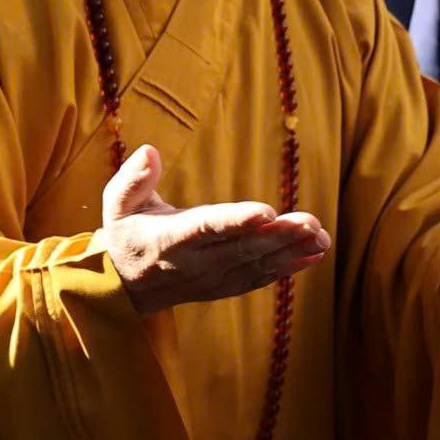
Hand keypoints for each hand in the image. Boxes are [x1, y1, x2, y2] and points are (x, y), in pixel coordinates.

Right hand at [98, 144, 329, 315]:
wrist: (126, 288)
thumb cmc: (126, 233)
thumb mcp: (117, 204)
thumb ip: (133, 178)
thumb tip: (149, 151)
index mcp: (169, 239)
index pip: (206, 228)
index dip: (236, 220)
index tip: (266, 212)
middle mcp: (195, 263)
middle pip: (242, 248)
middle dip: (279, 235)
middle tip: (312, 222)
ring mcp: (212, 279)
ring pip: (256, 265)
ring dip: (291, 251)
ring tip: (322, 237)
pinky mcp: (225, 286)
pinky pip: (260, 278)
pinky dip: (289, 267)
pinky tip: (314, 254)